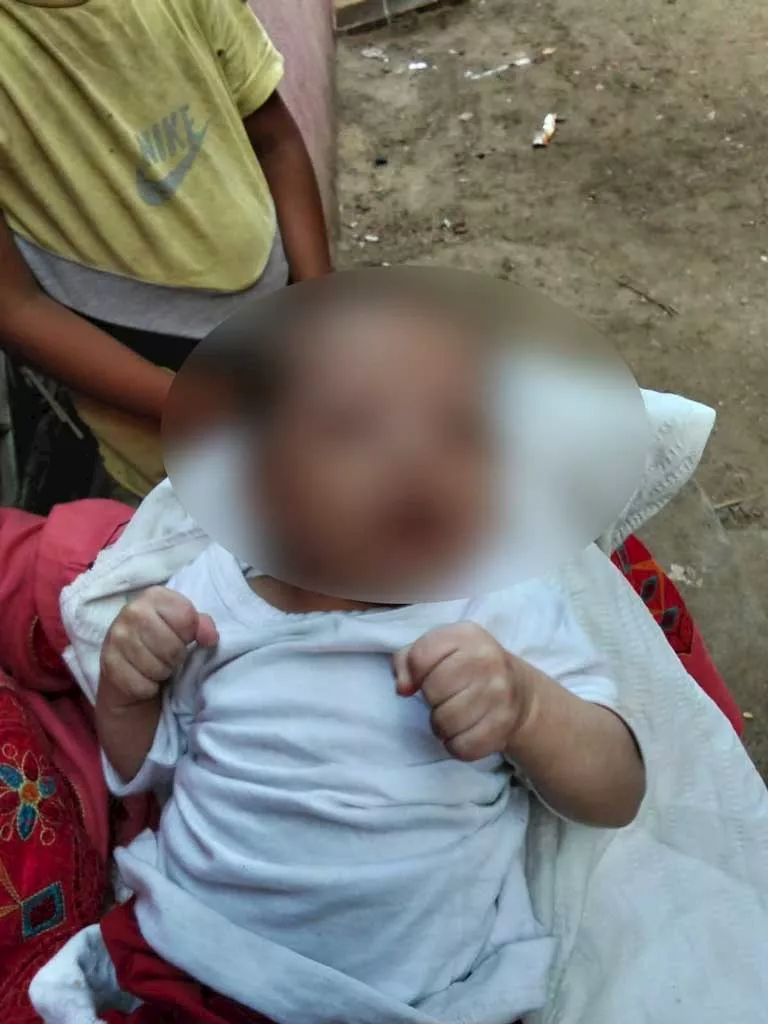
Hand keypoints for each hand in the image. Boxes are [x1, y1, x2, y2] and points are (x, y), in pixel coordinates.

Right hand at [99, 587, 217, 706]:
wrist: (126, 669)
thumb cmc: (160, 642)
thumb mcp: (183, 627)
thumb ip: (201, 624)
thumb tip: (210, 637)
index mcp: (153, 596)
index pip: (186, 617)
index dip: (190, 633)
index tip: (183, 637)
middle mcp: (131, 612)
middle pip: (173, 646)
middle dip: (176, 656)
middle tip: (168, 655)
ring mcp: (116, 638)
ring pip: (158, 667)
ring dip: (162, 672)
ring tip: (155, 665)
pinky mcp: (109, 665)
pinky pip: (142, 684)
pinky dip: (148, 687)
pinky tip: (142, 677)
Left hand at [393, 623, 533, 761]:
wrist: (520, 692)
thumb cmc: (468, 668)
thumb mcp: (439, 650)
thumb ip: (408, 660)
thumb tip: (403, 688)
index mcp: (467, 635)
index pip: (420, 657)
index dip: (415, 673)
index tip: (425, 677)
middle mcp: (487, 660)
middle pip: (432, 690)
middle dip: (431, 699)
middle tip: (445, 697)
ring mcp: (499, 693)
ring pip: (444, 722)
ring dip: (441, 725)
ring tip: (454, 715)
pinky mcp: (503, 725)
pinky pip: (461, 746)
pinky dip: (456, 745)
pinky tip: (465, 731)